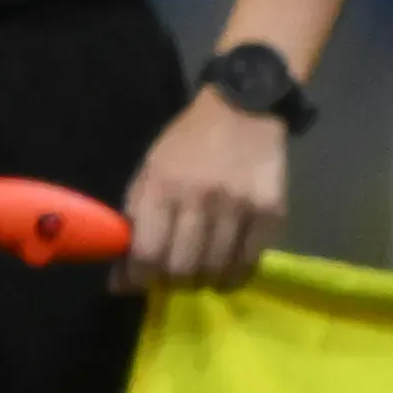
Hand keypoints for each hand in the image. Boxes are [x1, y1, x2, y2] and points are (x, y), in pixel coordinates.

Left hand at [117, 92, 289, 291]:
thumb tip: (121, 280)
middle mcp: (201, 199)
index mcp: (163, 186)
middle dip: (172, 280)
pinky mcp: (271, 212)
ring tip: (201, 270)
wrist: (244, 110)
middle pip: (182, 268)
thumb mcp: (150, 173)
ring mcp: (240, 207)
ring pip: (216, 270)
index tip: (139, 281)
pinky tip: (228, 267)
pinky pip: (249, 261)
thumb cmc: (187, 143)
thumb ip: (135, 223)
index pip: (147, 253)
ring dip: (204, 279)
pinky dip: (235, 273)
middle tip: (173, 273)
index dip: (139, 278)